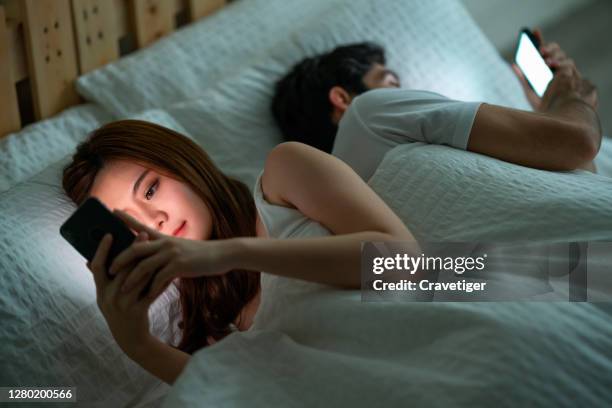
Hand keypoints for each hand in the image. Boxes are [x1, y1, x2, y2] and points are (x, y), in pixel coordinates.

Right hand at [86, 231, 155, 356]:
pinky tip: (169, 269)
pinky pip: (151, 291)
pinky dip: (160, 279)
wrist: (131, 340)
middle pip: (122, 269)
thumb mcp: (106, 298)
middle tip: (143, 234)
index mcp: (100, 292)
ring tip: (157, 248)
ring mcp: (124, 305)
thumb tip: (91, 259)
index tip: (110, 233)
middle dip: (134, 250)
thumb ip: (103, 280)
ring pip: (139, 278)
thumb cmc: (120, 312)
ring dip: (149, 261)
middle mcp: (109, 298)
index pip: (98, 267)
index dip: (102, 250)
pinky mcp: (139, 311)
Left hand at [110, 209, 237, 300]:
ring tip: (122, 290)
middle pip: (135, 249)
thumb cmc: (201, 254)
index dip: (126, 219)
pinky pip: (159, 278)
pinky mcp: (180, 265)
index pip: (141, 226)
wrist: (222, 255)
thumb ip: (165, 249)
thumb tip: (151, 255)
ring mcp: (172, 254)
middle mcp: (165, 243)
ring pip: (144, 266)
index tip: (112, 212)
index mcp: (164, 238)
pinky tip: (147, 297)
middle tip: (108, 269)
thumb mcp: (181, 247)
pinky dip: (151, 289)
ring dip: (131, 279)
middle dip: (120, 260)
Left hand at [512, 29, 597, 111]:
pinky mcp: (572, 78)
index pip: (545, 50)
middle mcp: (558, 68)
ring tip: (544, 57)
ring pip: (562, 56)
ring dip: (554, 55)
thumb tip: (513, 64)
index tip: (534, 30)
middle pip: (555, 50)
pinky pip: (568, 66)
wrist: (555, 119)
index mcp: (547, 68)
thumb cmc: (544, 106)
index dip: (540, 39)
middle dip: (548, 47)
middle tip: (539, 49)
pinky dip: (560, 64)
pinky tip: (552, 65)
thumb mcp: (530, 91)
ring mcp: (566, 72)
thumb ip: (523, 78)